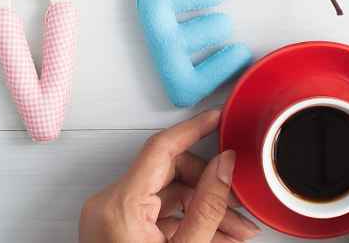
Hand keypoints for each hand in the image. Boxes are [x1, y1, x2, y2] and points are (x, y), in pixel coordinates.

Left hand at [79, 108, 260, 242]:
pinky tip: (216, 238)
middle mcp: (108, 206)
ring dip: (204, 211)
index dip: (194, 128)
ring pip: (166, 197)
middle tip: (241, 207)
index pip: (162, 148)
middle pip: (169, 174)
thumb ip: (208, 207)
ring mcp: (108, 219)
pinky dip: (185, 224)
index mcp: (120, 206)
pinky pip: (155, 215)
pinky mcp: (114, 232)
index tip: (218, 117)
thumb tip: (225, 167)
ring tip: (237, 233)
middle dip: (211, 189)